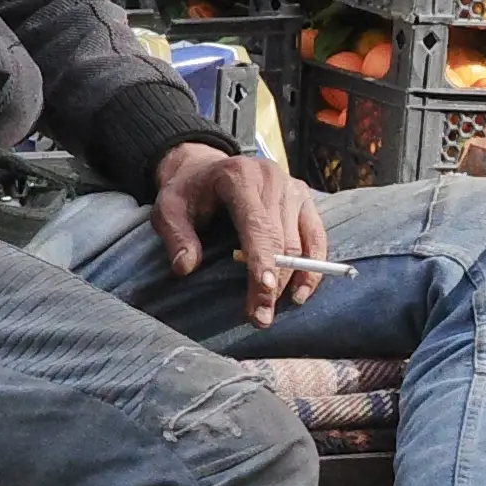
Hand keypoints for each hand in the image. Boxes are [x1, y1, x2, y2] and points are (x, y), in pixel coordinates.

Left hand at [155, 141, 334, 322]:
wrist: (205, 167)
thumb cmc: (188, 192)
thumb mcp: (168, 209)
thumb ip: (176, 236)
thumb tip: (186, 267)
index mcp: (239, 177)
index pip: (257, 225)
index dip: (263, 260)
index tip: (264, 293)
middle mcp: (271, 178)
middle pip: (282, 239)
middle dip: (273, 283)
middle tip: (260, 318)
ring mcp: (292, 187)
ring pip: (301, 243)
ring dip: (291, 281)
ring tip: (274, 310)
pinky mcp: (304, 198)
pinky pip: (317, 238)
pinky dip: (314, 267)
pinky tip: (301, 292)